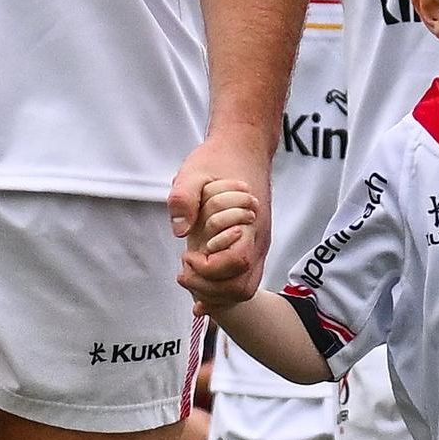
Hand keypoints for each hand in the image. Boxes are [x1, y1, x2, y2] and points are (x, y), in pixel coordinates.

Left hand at [171, 132, 271, 306]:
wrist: (244, 148)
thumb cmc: (219, 160)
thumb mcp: (193, 172)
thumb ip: (184, 198)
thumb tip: (181, 230)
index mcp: (247, 223)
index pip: (237, 263)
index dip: (210, 268)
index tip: (187, 255)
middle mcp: (257, 240)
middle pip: (242, 287)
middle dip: (209, 288)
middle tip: (183, 273)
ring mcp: (257, 246)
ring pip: (244, 288)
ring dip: (214, 291)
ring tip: (189, 276)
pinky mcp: (250, 247)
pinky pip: (241, 278)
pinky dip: (220, 288)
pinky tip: (198, 286)